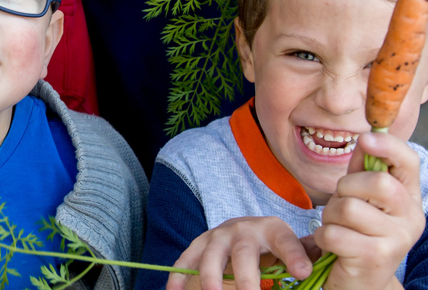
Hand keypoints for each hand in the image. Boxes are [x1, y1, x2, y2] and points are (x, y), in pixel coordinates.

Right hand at [168, 217, 312, 289]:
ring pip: (211, 256)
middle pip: (242, 253)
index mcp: (272, 229)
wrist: (243, 229)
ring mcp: (217, 236)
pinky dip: (178, 276)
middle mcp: (242, 229)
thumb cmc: (272, 244)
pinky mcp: (198, 245)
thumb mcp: (291, 245)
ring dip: (211, 277)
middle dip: (245, 277)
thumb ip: (307, 253)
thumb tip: (329, 254)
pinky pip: (185, 260)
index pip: (285, 241)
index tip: (302, 273)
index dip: (294, 256)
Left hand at [317, 132, 423, 289]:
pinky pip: (334, 233)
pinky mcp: (375, 258)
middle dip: (346, 189)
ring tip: (337, 228)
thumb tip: (367, 137)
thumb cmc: (355, 233)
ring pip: (349, 208)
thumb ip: (363, 171)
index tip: (365, 139)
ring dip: (330, 216)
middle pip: (376, 183)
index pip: (409, 162)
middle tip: (341, 205)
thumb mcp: (360, 198)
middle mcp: (411, 219)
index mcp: (409, 199)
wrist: (358, 282)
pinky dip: (324, 237)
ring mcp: (397, 240)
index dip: (388, 147)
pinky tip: (333, 246)